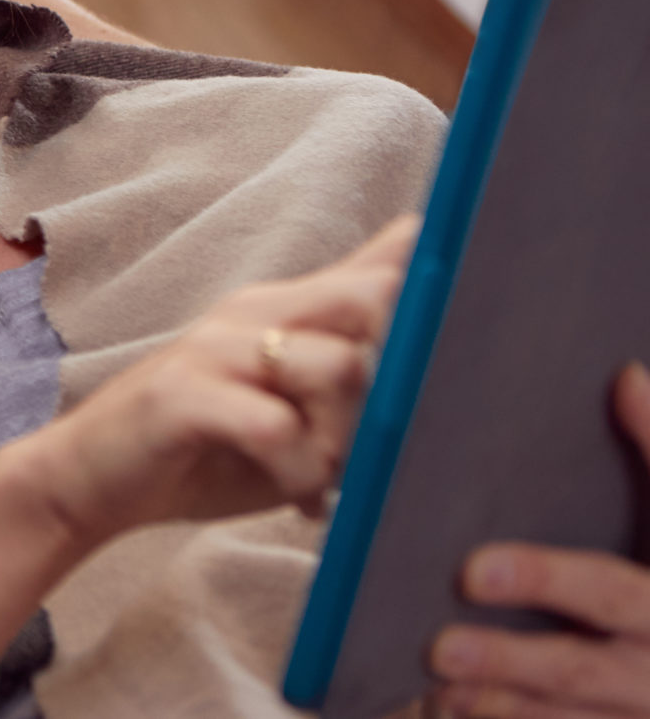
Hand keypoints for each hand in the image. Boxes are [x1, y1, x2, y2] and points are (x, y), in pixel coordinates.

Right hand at [16, 217, 417, 546]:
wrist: (86, 478)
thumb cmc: (205, 449)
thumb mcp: (288, 406)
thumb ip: (350, 378)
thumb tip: (436, 357)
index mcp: (285, 308)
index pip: (380, 264)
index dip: (436, 273)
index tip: (480, 312)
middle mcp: (253, 312)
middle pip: (372, 296)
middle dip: (400, 368)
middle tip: (382, 434)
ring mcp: (214, 348)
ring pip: (337, 366)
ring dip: (350, 438)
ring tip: (329, 476)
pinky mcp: (182, 395)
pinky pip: (277, 426)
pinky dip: (301, 471)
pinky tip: (298, 498)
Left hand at [427, 362, 649, 716]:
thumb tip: (624, 375)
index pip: (611, 591)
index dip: (547, 581)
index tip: (472, 570)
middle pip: (583, 666)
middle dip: (510, 658)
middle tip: (437, 644)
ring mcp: (640, 703)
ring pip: (569, 709)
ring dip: (500, 698)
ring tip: (432, 677)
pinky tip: (451, 704)